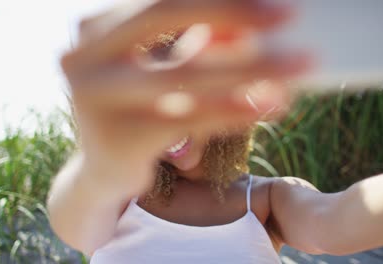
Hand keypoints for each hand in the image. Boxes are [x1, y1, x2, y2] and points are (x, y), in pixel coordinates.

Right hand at [61, 0, 308, 192]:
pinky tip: (271, 104)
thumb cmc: (139, 112)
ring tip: (299, 65)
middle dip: (232, 12)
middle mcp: (82, 58)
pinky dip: (235, 110)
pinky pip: (191, 118)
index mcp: (93, 31)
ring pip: (185, 73)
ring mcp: (94, 99)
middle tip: (288, 15)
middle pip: (162, 16)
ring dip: (250, 67)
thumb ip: (197, 47)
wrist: (104, 172)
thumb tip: (250, 28)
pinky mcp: (120, 140)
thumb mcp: (164, 74)